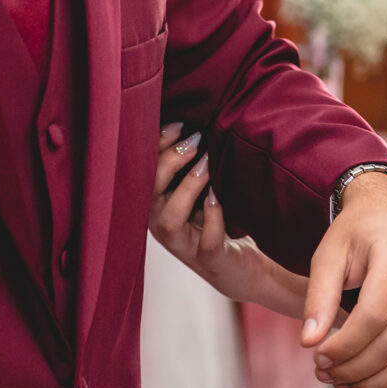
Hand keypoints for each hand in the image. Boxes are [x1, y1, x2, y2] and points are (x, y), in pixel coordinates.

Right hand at [149, 124, 308, 316]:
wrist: (243, 266)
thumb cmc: (220, 218)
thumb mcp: (204, 188)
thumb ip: (195, 163)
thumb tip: (197, 121)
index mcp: (157, 205)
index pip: (143, 174)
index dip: (155, 148)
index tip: (179, 123)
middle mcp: (163, 226)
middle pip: (148, 194)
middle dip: (168, 162)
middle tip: (195, 140)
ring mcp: (184, 246)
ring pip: (168, 220)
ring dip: (186, 188)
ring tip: (206, 164)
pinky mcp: (210, 261)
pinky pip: (207, 241)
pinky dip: (213, 216)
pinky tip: (218, 196)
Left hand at [304, 170, 386, 387]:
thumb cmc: (357, 231)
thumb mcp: (329, 253)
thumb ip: (318, 296)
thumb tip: (309, 343)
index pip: (374, 316)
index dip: (344, 346)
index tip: (316, 357)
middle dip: (355, 369)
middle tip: (324, 373)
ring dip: (378, 383)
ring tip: (344, 382)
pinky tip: (375, 383)